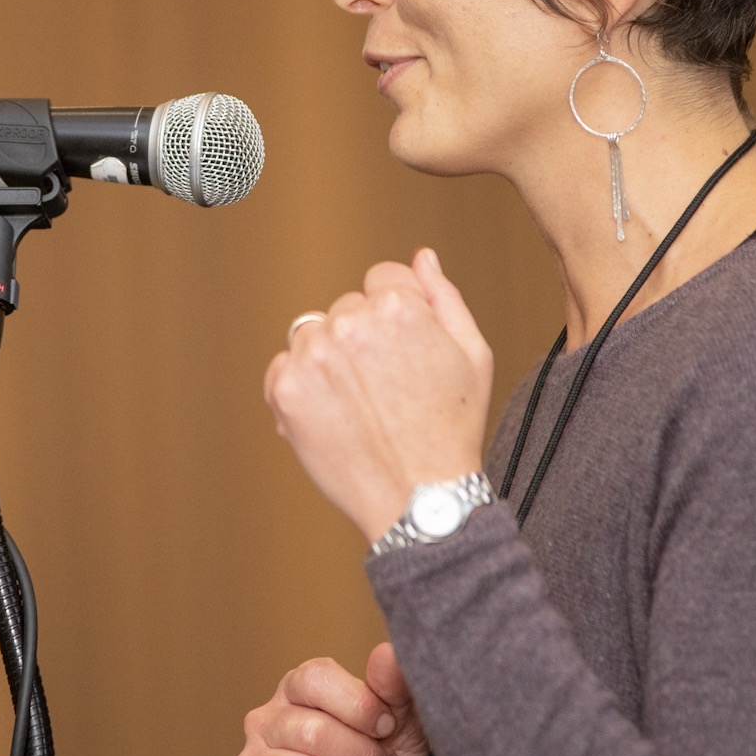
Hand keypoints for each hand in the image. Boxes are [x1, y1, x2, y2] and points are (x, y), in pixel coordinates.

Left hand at [265, 249, 493, 540]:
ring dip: (329, 358)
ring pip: (312, 333)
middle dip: (363, 337)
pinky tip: (333, 416)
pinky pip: (283, 367)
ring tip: (360, 404)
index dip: (398, 316)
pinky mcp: (285, 390)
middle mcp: (350, 323)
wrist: (418, 499)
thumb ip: (443, 297)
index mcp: (398, 306)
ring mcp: (313, 357)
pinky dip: (300, 387)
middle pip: (347, 307)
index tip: (406, 354)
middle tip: (388, 388)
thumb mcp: (472, 354)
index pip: (382, 278)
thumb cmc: (452, 429)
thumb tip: (421, 257)